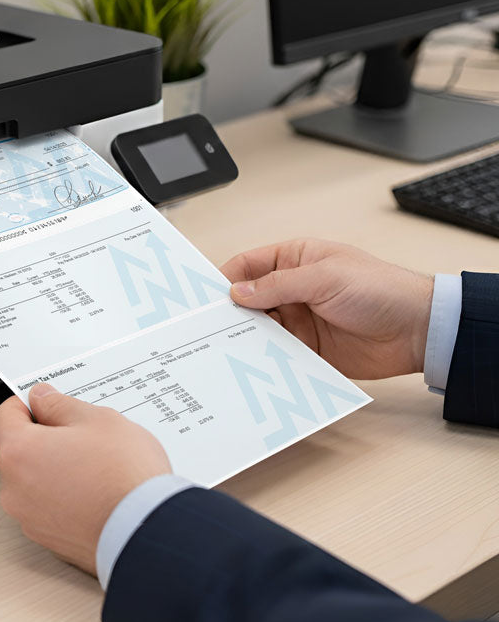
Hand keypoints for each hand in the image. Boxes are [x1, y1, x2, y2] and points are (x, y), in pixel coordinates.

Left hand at [0, 383, 170, 576]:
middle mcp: (14, 490)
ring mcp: (31, 519)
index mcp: (18, 453)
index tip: (45, 403)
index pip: (3, 417)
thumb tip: (42, 399)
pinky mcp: (50, 540)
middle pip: (19, 452)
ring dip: (55, 469)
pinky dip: (65, 497)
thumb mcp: (96, 419)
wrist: (147, 532)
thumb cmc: (123, 476)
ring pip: (34, 482)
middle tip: (80, 434)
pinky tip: (96, 491)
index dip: (25, 404)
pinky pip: (50, 508)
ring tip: (95, 465)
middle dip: (44, 439)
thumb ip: (59, 405)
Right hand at [221, 239, 433, 378]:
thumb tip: (238, 292)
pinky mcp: (307, 348)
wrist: (418, 330)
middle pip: (248, 299)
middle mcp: (292, 289)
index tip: (204, 296)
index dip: (225, 278)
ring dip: (246, 336)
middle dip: (229, 311)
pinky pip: (277, 353)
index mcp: (295, 259)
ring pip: (258, 328)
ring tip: (225, 345)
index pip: (248, 265)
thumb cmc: (381, 289)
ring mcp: (299, 319)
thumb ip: (278, 285)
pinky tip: (252, 362)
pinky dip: (264, 357)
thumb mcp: (325, 277)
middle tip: (207, 325)